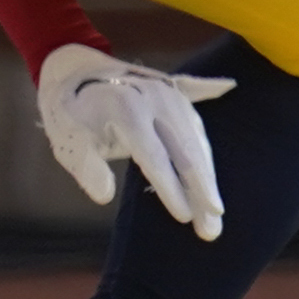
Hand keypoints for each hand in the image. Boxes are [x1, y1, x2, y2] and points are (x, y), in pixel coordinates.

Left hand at [37, 42, 231, 237]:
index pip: (155, 157)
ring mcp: (168, 93)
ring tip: (216, 211)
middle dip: (201, 192)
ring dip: (208, 176)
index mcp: (126, 109)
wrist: (71, 69)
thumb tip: (104, 196)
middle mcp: (154, 98)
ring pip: (196, 139)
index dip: (170, 189)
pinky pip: (197, 121)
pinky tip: (231, 103)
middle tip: (211, 229)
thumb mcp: (68, 142)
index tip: (185, 217)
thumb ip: (86, 168)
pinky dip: (206, 143)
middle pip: (185, 150)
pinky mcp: (176, 92)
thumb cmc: (69, 114)